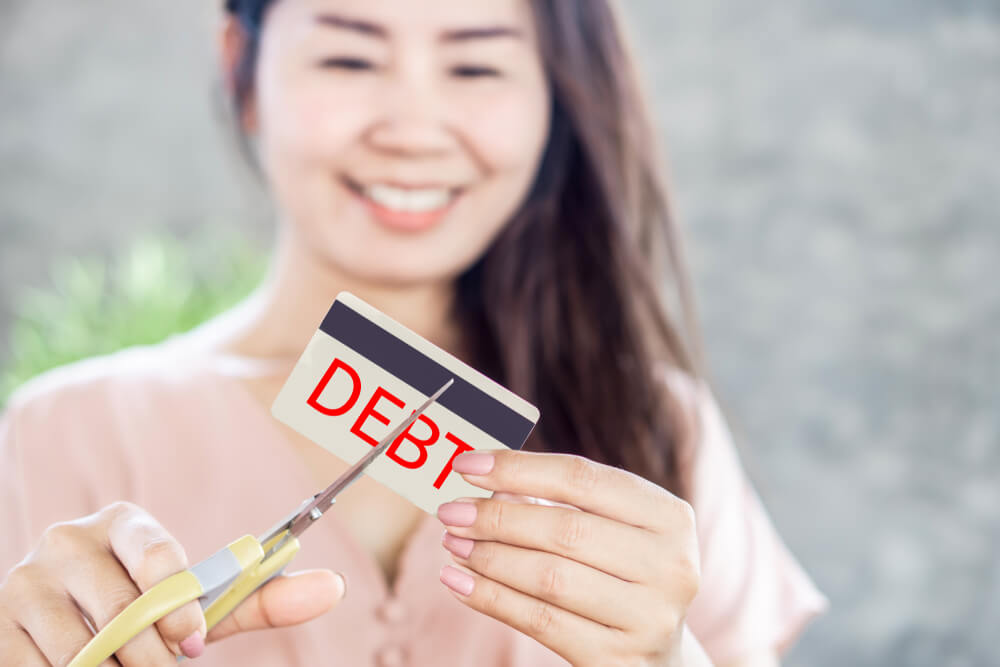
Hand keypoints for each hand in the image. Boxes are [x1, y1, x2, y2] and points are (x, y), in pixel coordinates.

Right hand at [0, 501, 344, 665]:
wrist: (60, 621)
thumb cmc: (144, 609)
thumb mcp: (196, 602)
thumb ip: (257, 595)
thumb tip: (335, 587)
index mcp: (125, 524)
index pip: (163, 559)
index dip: (183, 610)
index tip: (192, 643)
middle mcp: (69, 539)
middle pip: (126, 613)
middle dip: (150, 656)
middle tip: (157, 664)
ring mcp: (26, 581)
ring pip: (84, 650)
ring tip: (120, 666)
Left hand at [436, 450, 700, 666]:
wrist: (657, 658)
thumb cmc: (621, 575)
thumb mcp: (608, 532)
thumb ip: (558, 503)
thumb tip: (486, 481)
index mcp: (671, 518)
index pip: (583, 478)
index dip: (518, 468)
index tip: (466, 464)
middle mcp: (671, 567)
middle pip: (565, 529)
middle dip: (497, 517)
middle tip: (450, 510)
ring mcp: (650, 618)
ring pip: (550, 577)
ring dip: (489, 557)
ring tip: (453, 542)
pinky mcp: (619, 660)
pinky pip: (541, 621)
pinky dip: (491, 598)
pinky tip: (458, 582)